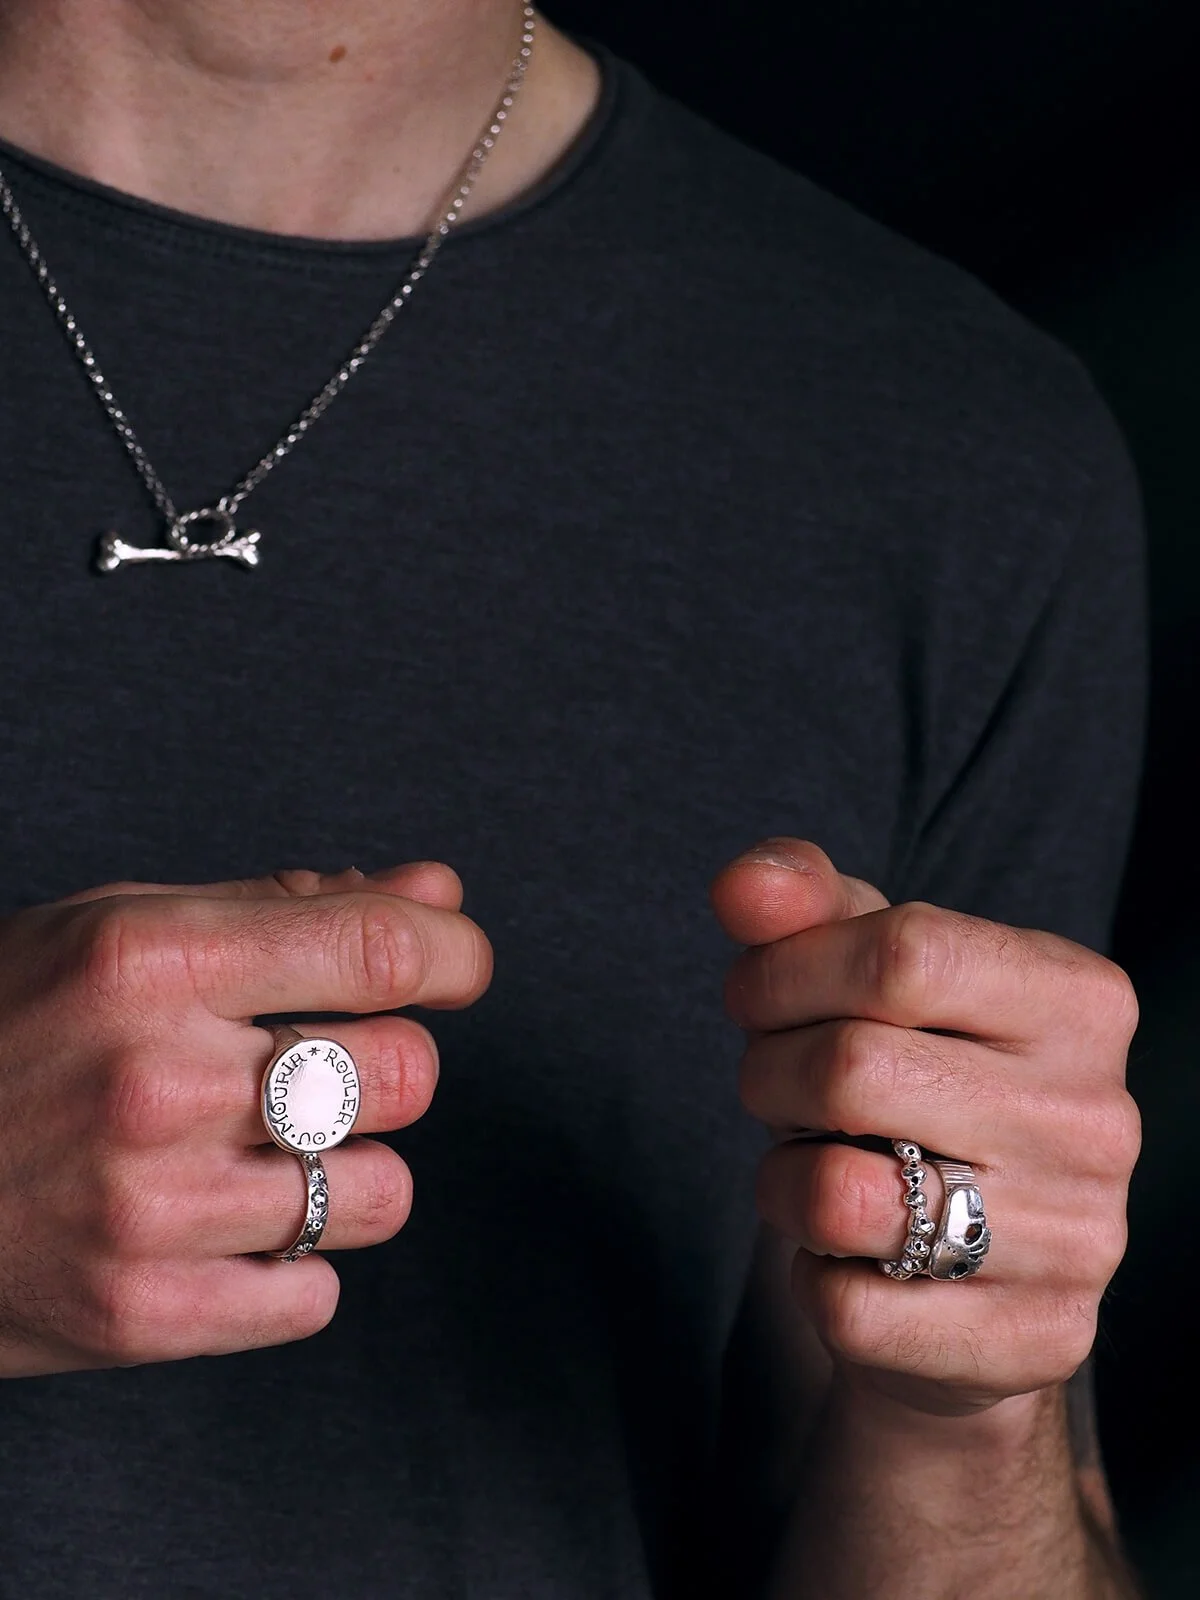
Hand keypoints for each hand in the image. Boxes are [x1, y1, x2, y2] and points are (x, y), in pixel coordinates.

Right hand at [0, 864, 491, 1377]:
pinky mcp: (141, 1316)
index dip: (456, 955)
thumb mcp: (122, 933)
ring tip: (263, 1153)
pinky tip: (223, 1227)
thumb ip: (290, 911)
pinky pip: (316, 1295)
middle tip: (318, 1068)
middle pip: (406, 1076)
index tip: (459, 967)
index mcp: (150, 960)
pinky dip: (290, 1263)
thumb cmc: (2, 1029)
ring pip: (381, 1193)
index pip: (379, 948)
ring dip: (347, 1170)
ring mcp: (148, 1210)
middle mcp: (155, 1081)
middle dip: (387, 1066)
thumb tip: (441, 898)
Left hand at [712, 839, 1139, 1417]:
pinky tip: (852, 1260)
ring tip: (806, 1171)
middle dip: (766, 1072)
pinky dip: (813, 1278)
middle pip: (854, 1067)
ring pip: (841, 1197)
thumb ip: (806, 906)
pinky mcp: (1036, 1341)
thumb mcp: (866, 976)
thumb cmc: (909, 1087)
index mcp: (1080, 1000)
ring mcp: (1080, 1238)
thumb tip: (744, 885)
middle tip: (768, 1086)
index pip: (904, 952)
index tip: (751, 996)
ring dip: (781, 1181)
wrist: (972, 1270)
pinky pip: (850, 1310)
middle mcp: (1099, 1118)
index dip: (786, 970)